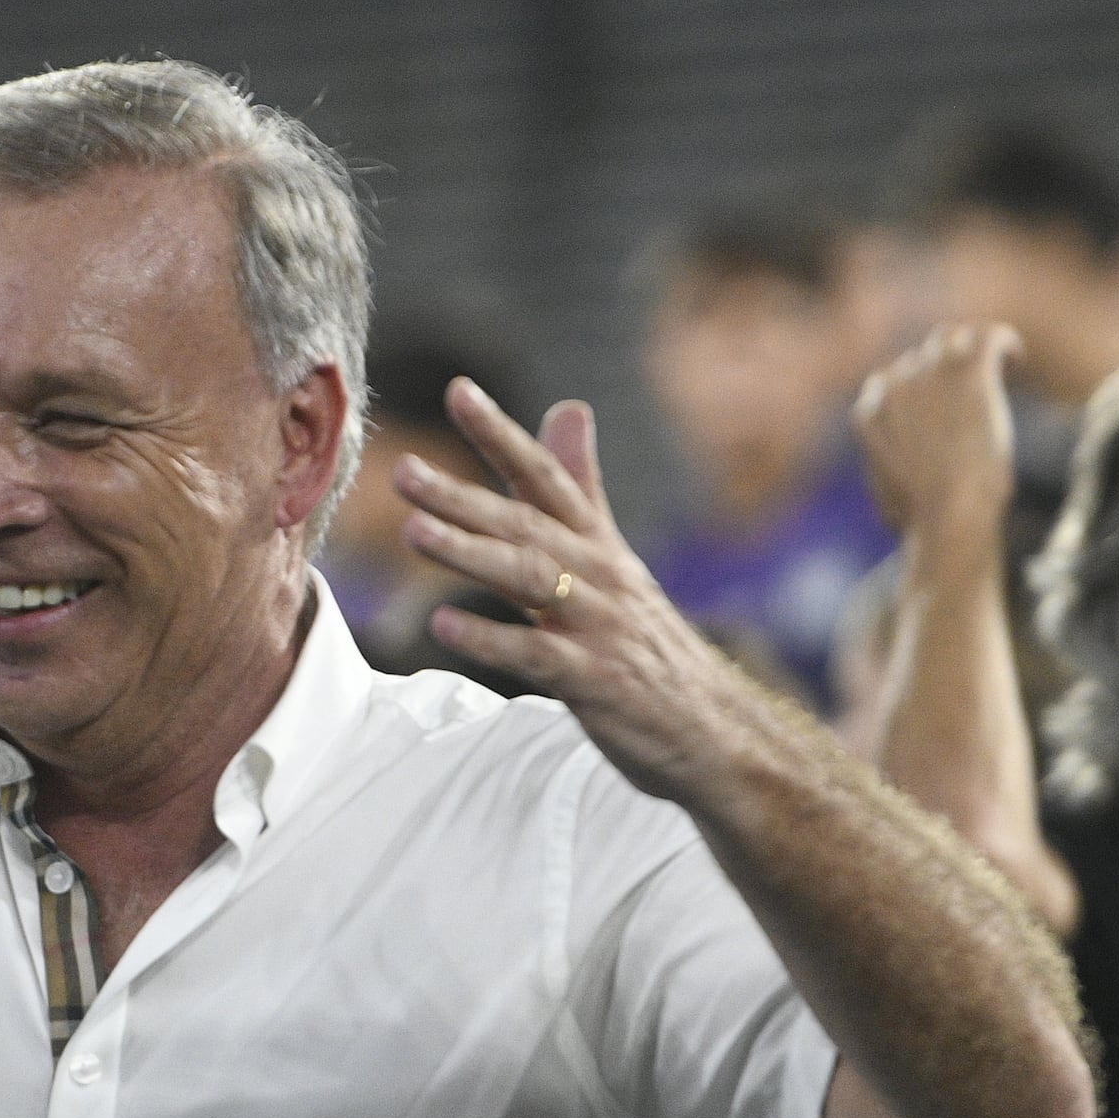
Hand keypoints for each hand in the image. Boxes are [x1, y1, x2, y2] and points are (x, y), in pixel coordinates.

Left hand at [397, 383, 763, 801]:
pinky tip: (443, 628)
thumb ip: (583, 484)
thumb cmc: (648, 641)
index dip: (503, 434)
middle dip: (464, 495)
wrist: (714, 727)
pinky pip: (538, 657)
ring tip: (414, 532)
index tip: (459, 390)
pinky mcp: (596, 682)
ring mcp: (599, 627)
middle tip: (405, 472)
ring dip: (472, 553)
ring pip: (531, 580)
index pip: (546, 476)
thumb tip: (567, 406)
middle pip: (526, 524)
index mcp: (596, 544)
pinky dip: (492, 640)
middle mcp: (598, 575)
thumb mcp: (615, 556)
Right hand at [854, 326, 1023, 553]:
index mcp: (872, 410)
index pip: (895, 376)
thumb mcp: (889, 498)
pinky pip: (988, 337)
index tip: (949, 399)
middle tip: (979, 387)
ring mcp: (931, 375)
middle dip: (949, 368)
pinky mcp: (968, 375)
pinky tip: (1017, 359)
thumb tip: (892, 496)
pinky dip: (1004, 341)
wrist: (949, 514)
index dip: (924, 385)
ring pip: (953, 337)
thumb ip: (889, 476)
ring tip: (1001, 366)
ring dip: (973, 346)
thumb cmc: (924, 522)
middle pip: (925, 356)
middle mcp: (896, 384)